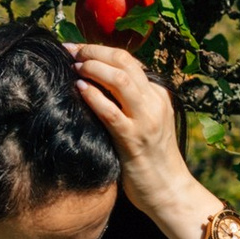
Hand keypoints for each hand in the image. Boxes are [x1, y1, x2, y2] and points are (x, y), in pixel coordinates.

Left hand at [68, 40, 210, 238]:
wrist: (169, 190)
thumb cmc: (151, 158)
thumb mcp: (145, 122)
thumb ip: (128, 102)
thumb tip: (96, 83)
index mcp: (157, 94)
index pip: (128, 61)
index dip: (100, 50)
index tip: (77, 48)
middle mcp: (154, 102)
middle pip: (124, 61)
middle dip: (93, 51)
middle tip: (70, 50)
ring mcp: (146, 120)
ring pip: (120, 79)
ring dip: (94, 67)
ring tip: (74, 65)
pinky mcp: (133, 139)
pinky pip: (111, 111)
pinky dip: (94, 96)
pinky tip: (79, 88)